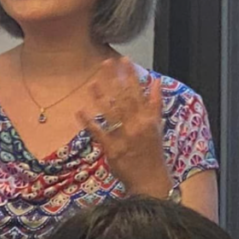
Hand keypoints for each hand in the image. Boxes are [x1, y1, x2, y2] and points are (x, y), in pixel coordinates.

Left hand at [77, 58, 170, 197]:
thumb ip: (155, 102)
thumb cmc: (153, 151)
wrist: (150, 179)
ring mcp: (123, 137)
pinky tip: (80, 111)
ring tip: (91, 82)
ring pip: (111, 113)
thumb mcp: (158, 125)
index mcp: (148, 118)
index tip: (123, 60)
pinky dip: (89, 122)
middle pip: (123, 98)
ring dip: (100, 97)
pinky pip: (99, 133)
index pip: (138, 92)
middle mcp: (136, 125)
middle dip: (114, 80)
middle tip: (105, 62)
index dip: (130, 75)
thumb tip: (155, 80)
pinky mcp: (112, 149)